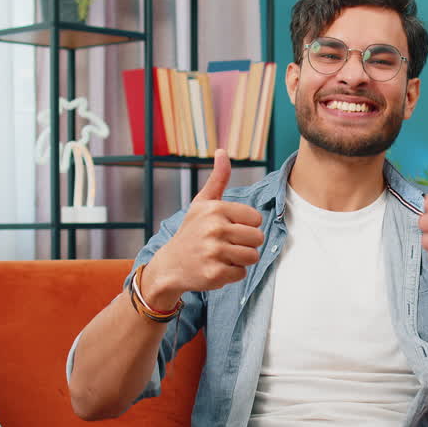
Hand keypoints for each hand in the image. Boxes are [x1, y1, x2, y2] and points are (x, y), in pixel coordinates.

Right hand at [141, 149, 264, 303]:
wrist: (169, 265)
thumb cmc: (191, 232)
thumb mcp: (202, 203)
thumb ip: (217, 179)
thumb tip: (222, 151)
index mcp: (216, 209)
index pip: (256, 219)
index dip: (246, 226)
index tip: (228, 228)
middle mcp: (215, 229)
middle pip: (258, 238)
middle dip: (245, 244)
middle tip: (225, 245)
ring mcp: (214, 252)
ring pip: (252, 257)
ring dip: (240, 260)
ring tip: (222, 256)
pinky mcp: (214, 274)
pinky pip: (241, 274)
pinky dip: (232, 274)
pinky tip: (215, 268)